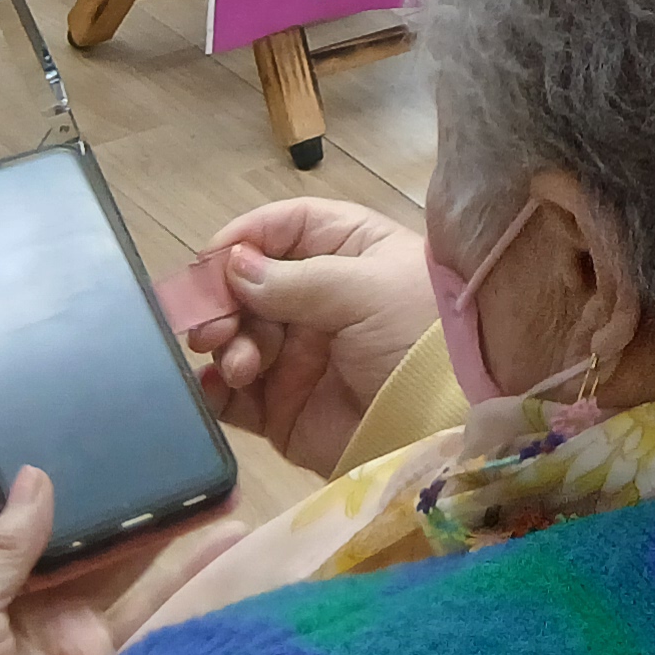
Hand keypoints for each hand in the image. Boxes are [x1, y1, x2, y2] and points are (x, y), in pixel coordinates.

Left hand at [0, 467, 240, 654]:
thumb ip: (4, 547)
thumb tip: (37, 473)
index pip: (49, 533)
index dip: (88, 497)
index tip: (126, 452)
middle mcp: (43, 612)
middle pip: (103, 554)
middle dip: (144, 515)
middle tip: (193, 467)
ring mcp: (78, 646)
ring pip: (140, 585)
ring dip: (181, 547)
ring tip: (227, 498)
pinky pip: (154, 628)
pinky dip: (193, 595)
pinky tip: (230, 557)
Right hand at [185, 196, 438, 475]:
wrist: (444, 426)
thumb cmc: (418, 336)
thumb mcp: (366, 291)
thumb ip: (295, 280)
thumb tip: (233, 266)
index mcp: (351, 252)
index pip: (288, 228)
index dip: (246, 238)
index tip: (211, 260)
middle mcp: (321, 299)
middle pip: (251, 285)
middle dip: (224, 300)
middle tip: (209, 325)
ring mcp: (300, 355)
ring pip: (239, 337)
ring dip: (225, 344)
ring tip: (240, 364)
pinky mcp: (284, 408)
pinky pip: (234, 394)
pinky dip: (214, 389)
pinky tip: (212, 387)